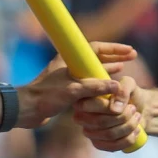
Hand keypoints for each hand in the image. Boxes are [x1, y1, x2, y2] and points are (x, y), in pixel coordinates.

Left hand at [17, 42, 137, 129]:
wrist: (26, 109)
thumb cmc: (46, 97)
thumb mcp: (73, 90)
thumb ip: (96, 87)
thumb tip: (117, 86)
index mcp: (69, 58)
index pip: (97, 47)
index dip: (114, 49)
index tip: (130, 51)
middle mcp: (69, 64)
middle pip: (95, 56)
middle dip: (113, 57)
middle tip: (131, 57)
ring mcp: (68, 76)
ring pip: (92, 69)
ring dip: (107, 69)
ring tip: (122, 69)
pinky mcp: (66, 89)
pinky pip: (87, 82)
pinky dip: (99, 83)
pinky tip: (107, 88)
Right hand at [72, 75, 146, 151]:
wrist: (140, 107)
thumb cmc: (130, 94)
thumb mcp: (129, 85)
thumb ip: (122, 89)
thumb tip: (114, 108)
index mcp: (84, 99)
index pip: (87, 106)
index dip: (107, 106)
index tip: (127, 104)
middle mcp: (82, 116)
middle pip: (100, 122)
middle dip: (123, 117)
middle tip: (133, 109)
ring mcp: (89, 132)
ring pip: (108, 135)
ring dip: (128, 126)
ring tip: (136, 117)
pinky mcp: (98, 143)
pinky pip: (111, 147)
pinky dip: (128, 139)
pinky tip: (136, 131)